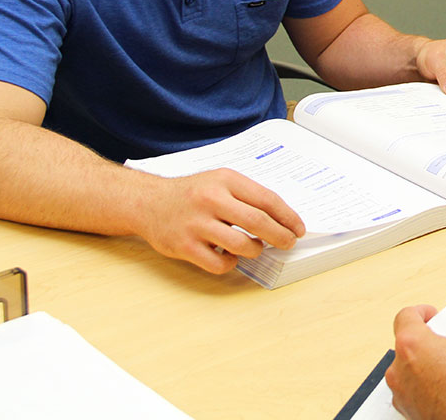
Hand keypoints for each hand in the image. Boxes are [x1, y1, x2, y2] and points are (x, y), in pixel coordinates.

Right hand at [135, 168, 304, 273]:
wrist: (147, 202)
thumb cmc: (191, 193)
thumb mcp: (219, 181)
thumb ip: (247, 195)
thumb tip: (282, 217)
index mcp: (225, 180)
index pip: (267, 199)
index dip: (288, 217)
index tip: (298, 228)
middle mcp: (211, 200)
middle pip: (258, 222)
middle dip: (280, 236)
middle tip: (288, 243)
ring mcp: (196, 224)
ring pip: (242, 245)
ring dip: (256, 250)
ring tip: (255, 247)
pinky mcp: (184, 246)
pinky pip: (220, 263)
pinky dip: (231, 263)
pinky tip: (229, 255)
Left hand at [386, 305, 445, 419]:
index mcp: (412, 345)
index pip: (405, 317)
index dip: (420, 312)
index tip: (431, 315)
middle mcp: (399, 370)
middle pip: (406, 345)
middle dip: (427, 342)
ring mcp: (402, 394)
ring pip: (409, 369)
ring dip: (426, 364)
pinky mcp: (409, 412)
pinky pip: (413, 390)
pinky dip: (426, 385)